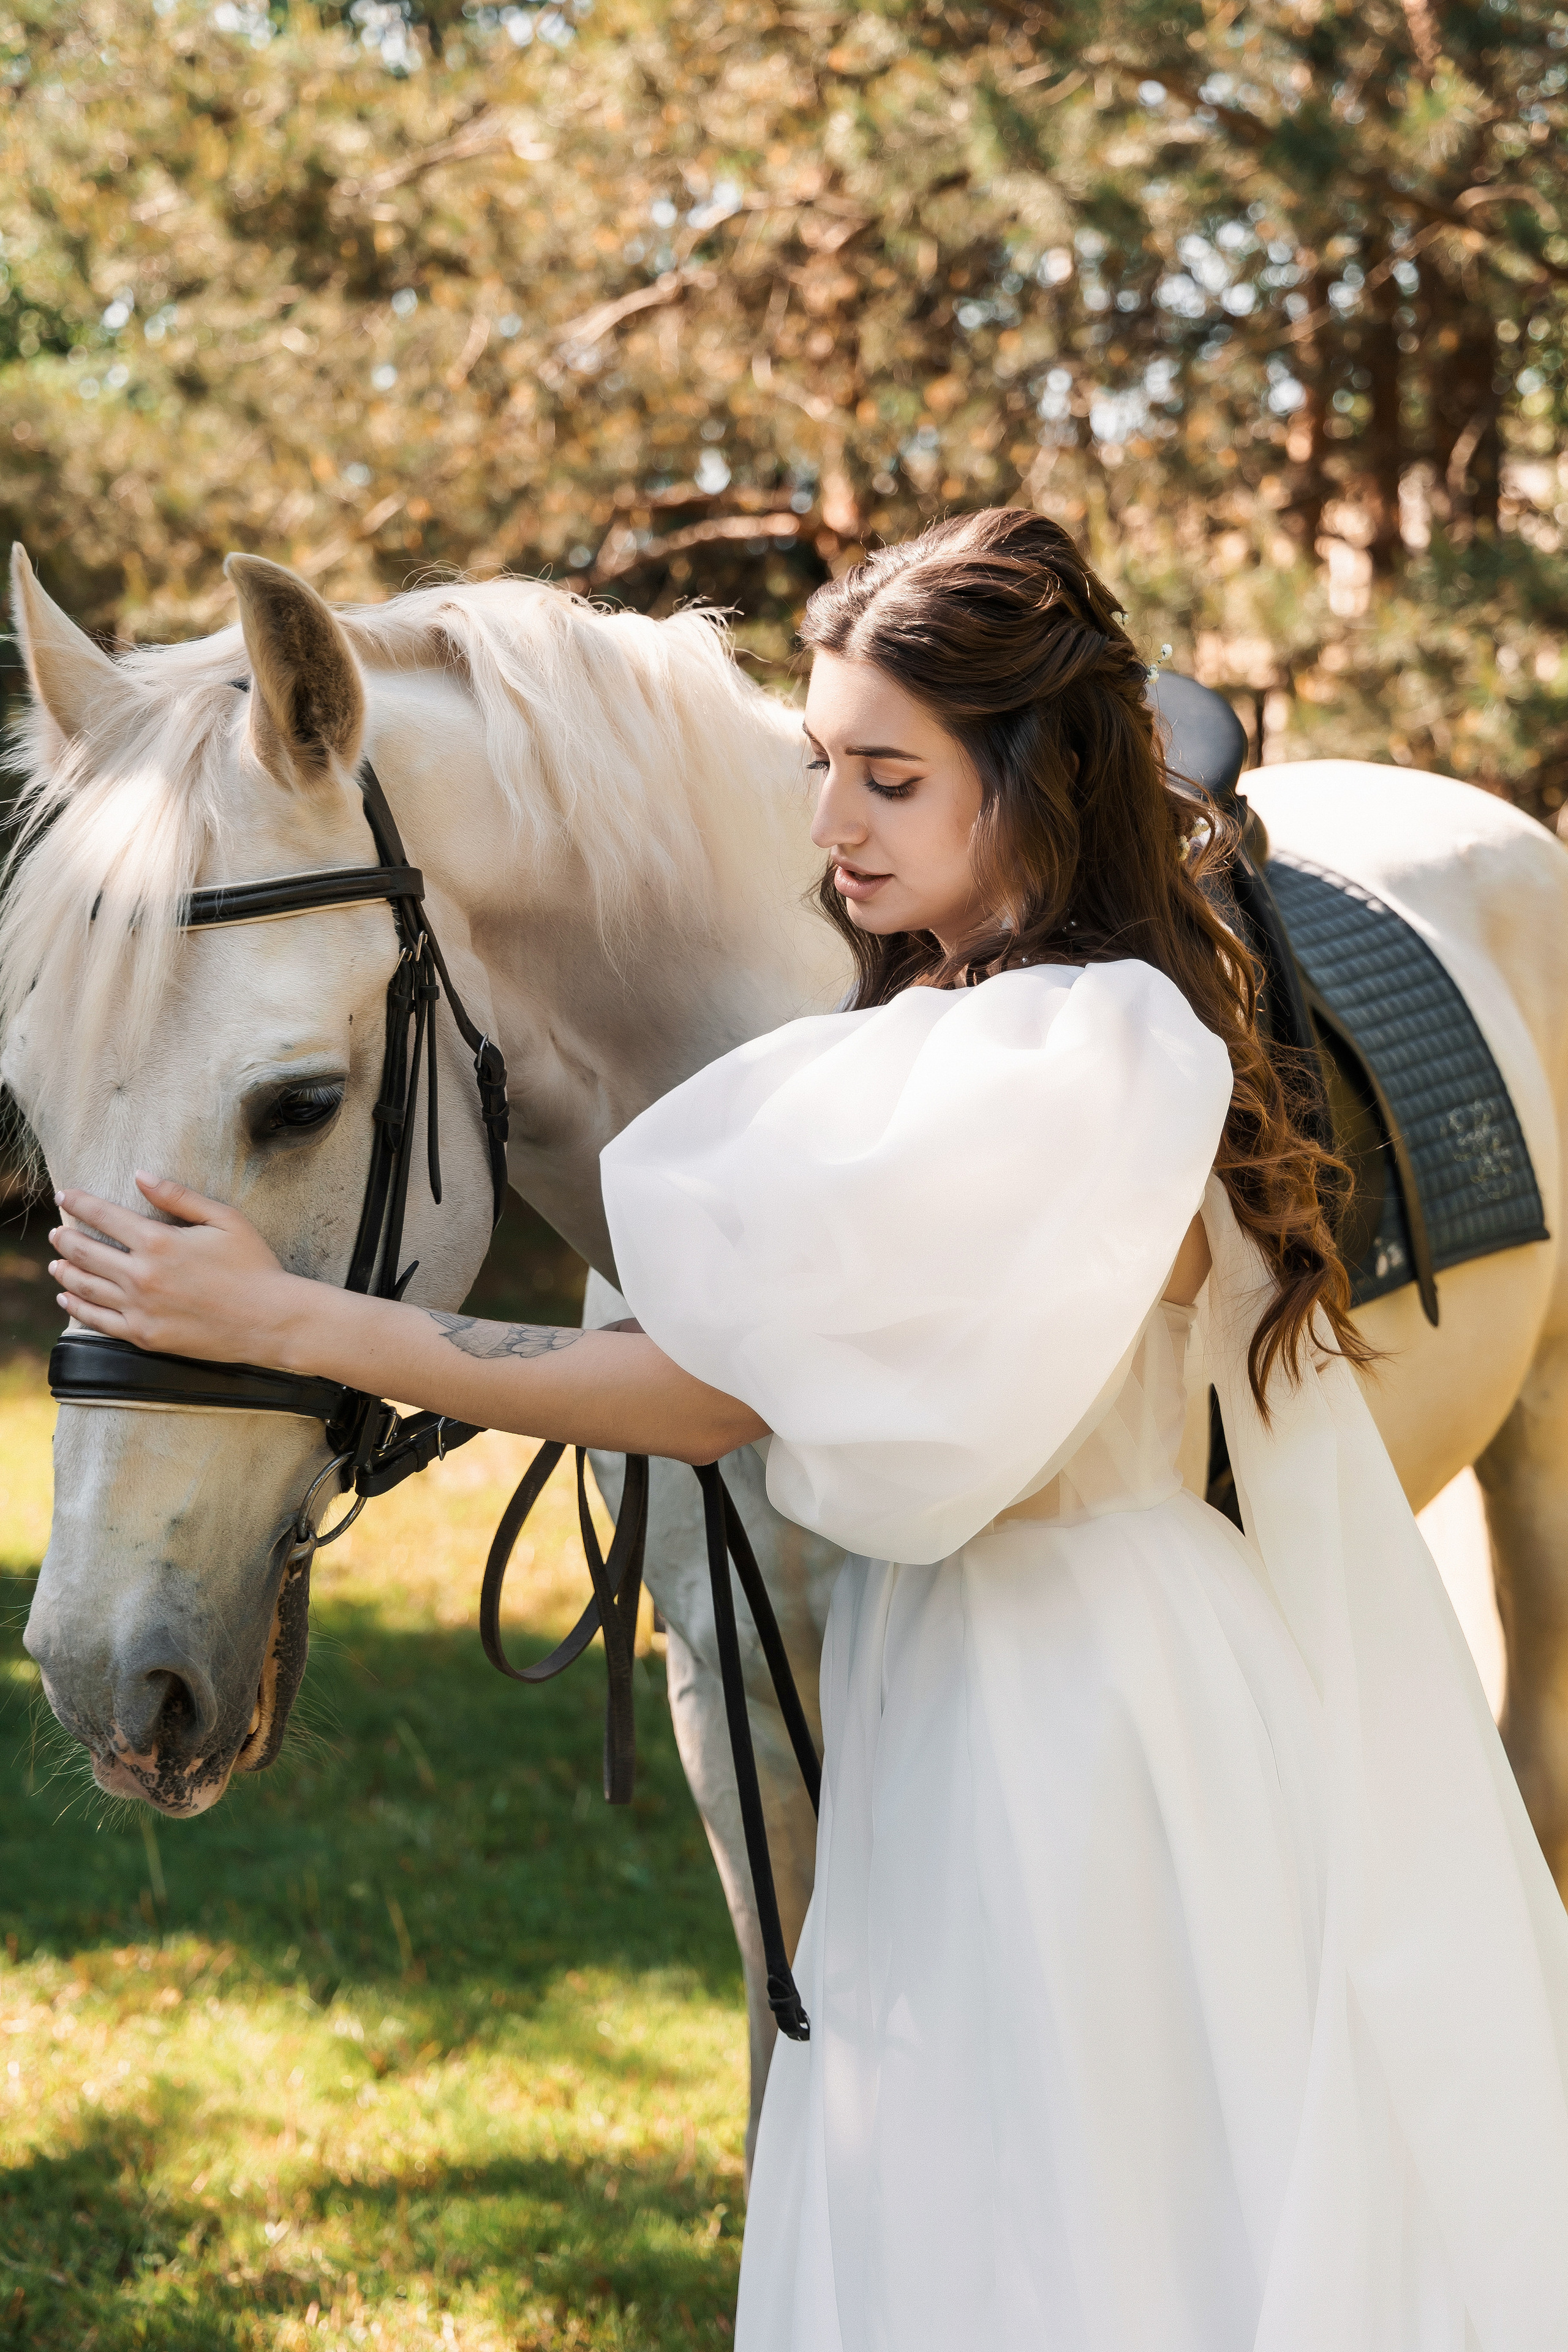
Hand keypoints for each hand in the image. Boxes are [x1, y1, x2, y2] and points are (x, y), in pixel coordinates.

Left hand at [49, 1174, 299, 1364]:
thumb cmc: (253, 1266)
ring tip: (55, 1262)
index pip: (104, 1216)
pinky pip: (98, 1321)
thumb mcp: (224, 1219)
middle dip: (65, 1238)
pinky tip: (67, 1299)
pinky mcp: (144, 1336)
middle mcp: (142, 1275)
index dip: (79, 1203)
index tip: (64, 1195)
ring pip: (86, 1287)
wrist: (270, 1320)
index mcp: (159, 1242)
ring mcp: (140, 1309)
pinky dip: (76, 1308)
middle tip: (54, 1232)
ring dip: (65, 1271)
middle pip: (86, 1252)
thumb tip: (140, 1176)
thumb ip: (178, 1196)